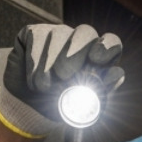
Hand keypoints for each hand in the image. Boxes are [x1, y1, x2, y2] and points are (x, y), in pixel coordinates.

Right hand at [0, 24, 123, 139]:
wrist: (25, 109)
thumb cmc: (57, 107)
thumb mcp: (80, 107)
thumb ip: (100, 92)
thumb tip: (117, 73)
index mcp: (98, 59)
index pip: (111, 43)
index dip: (107, 46)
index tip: (97, 59)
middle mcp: (80, 42)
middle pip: (86, 32)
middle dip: (76, 53)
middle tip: (64, 76)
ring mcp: (57, 34)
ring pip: (60, 34)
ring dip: (50, 65)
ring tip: (44, 88)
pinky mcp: (34, 32)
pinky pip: (37, 38)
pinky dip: (34, 63)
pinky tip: (34, 80)